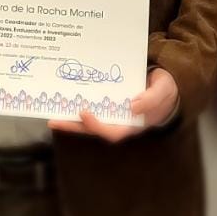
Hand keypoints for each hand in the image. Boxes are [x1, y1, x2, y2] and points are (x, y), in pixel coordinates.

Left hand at [47, 67, 179, 142]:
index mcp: (132, 123)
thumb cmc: (164, 90)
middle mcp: (119, 121)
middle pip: (93, 128)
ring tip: (51, 110)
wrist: (164, 84)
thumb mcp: (162, 92)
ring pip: (87, 119)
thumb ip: (150, 100)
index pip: (113, 132)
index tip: (84, 112)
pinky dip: (76, 103)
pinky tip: (63, 97)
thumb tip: (132, 107)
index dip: (97, 125)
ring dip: (69, 117)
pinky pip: (90, 105)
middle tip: (54, 119)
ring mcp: (112, 113)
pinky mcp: (107, 102)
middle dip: (73, 125)